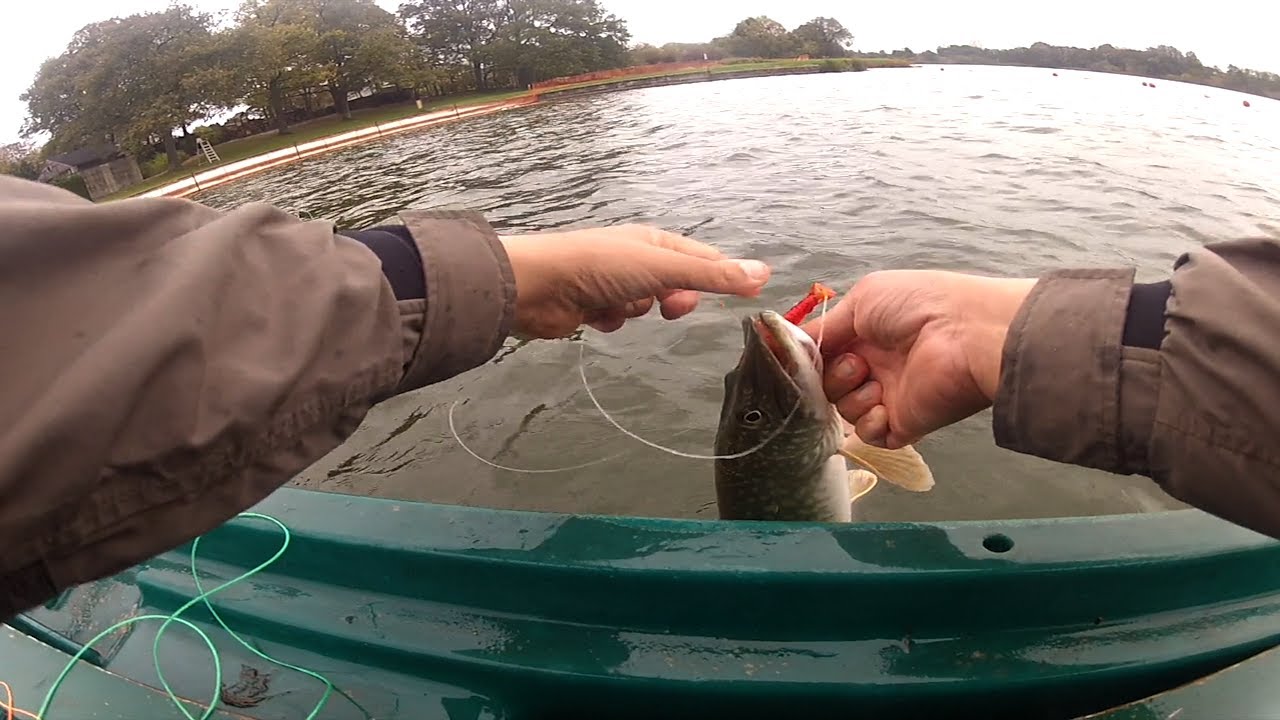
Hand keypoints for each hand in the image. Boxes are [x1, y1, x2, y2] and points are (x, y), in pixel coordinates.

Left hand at [498, 224, 770, 337]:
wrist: (538, 286)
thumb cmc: (600, 268)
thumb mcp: (663, 269)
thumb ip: (712, 275)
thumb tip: (763, 272)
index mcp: (656, 241)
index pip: (704, 258)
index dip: (726, 276)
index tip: (749, 296)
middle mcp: (637, 258)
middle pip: (678, 286)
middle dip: (675, 299)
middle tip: (668, 306)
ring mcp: (615, 282)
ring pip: (647, 306)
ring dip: (636, 311)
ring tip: (615, 305)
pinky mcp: (595, 306)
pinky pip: (620, 319)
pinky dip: (611, 321)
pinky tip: (595, 316)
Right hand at [800, 270, 1036, 448]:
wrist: (965, 334)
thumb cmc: (917, 306)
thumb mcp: (863, 299)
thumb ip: (825, 325)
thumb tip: (788, 341)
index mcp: (867, 334)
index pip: (824, 352)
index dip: (808, 357)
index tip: (793, 358)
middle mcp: (875, 365)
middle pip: (827, 384)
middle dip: (831, 375)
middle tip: (856, 363)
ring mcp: (889, 397)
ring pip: (843, 409)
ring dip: (850, 395)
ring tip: (873, 379)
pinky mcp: (903, 425)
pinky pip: (868, 435)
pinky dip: (869, 422)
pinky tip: (884, 405)